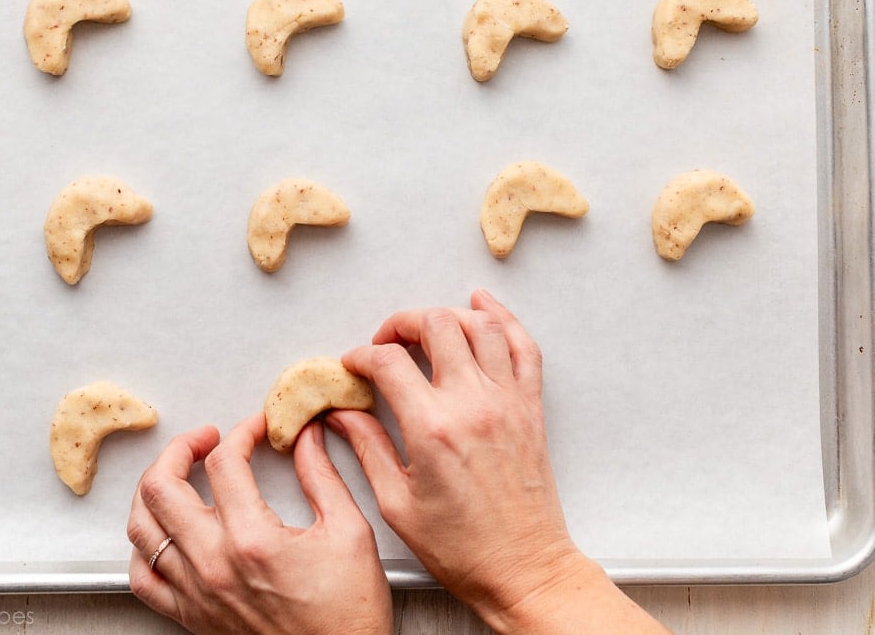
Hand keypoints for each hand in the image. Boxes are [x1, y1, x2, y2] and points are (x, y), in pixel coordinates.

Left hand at [126, 412, 391, 634]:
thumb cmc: (348, 614)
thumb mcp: (350, 531)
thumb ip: (323, 476)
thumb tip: (307, 436)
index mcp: (252, 540)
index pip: (223, 462)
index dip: (240, 432)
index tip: (256, 428)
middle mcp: (213, 565)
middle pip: (162, 486)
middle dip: (181, 448)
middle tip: (205, 439)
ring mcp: (195, 592)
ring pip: (141, 527)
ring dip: (155, 489)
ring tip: (178, 474)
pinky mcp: (190, 615)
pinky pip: (142, 576)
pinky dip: (144, 545)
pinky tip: (165, 530)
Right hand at [328, 289, 670, 634]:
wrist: (523, 568)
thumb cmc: (463, 548)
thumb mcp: (397, 503)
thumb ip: (368, 448)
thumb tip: (344, 413)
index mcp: (432, 429)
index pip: (389, 362)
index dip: (362, 356)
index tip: (353, 365)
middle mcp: (473, 404)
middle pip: (435, 325)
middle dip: (401, 324)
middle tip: (386, 343)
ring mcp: (507, 401)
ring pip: (480, 325)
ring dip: (447, 316)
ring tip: (426, 329)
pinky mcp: (530, 407)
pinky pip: (524, 346)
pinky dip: (503, 318)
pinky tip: (483, 307)